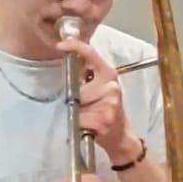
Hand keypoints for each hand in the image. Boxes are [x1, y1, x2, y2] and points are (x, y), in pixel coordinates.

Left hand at [58, 38, 141, 166]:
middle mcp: (112, 85)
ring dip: (78, 111)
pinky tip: (90, 124)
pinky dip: (81, 123)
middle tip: (85, 105)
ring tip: (89, 115)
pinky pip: (81, 118)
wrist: (121, 136)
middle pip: (77, 86)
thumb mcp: (101, 88)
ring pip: (77, 102)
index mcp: (109, 74)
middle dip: (75, 96)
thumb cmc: (108, 111)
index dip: (74, 46)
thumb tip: (68, 61)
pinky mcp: (104, 118)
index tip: (60, 45)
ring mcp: (110, 102)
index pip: (91, 54)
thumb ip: (87, 75)